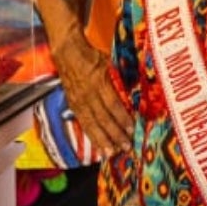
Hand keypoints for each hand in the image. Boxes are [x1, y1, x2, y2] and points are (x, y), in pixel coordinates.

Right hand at [56, 27, 132, 157]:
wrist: (66, 52)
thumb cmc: (92, 56)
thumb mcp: (109, 61)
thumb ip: (121, 75)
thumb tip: (139, 87)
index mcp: (98, 80)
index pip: (112, 103)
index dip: (122, 117)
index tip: (132, 128)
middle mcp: (87, 93)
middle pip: (102, 117)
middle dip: (114, 133)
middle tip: (126, 146)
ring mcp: (78, 101)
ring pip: (91, 124)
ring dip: (102, 140)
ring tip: (112, 153)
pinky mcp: (73, 106)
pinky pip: (83, 124)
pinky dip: (92, 136)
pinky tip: (100, 147)